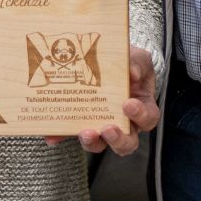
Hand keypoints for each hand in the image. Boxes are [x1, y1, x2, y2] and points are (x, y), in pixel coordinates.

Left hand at [45, 46, 159, 154]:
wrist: (110, 58)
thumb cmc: (129, 62)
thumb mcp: (137, 57)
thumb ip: (136, 63)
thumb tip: (132, 73)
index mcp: (141, 107)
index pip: (147, 119)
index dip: (140, 116)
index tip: (128, 104)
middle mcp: (124, 122)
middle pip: (126, 142)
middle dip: (116, 139)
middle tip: (107, 129)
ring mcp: (101, 125)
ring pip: (100, 143)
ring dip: (91, 141)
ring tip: (83, 132)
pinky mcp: (81, 123)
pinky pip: (71, 133)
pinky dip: (62, 135)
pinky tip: (52, 135)